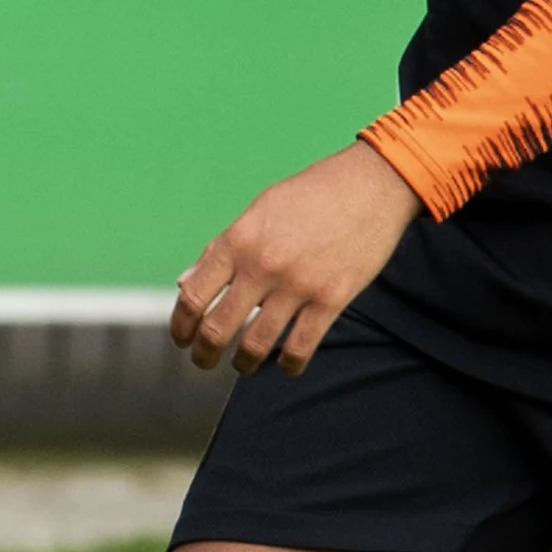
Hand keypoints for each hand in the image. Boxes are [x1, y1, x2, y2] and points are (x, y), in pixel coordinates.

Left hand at [170, 141, 423, 374]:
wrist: (369, 186)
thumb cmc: (310, 195)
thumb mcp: (256, 212)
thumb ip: (220, 251)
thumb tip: (185, 283)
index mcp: (237, 241)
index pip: (194, 295)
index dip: (181, 325)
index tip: (181, 337)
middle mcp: (261, 266)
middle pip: (219, 327)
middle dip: (205, 352)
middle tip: (203, 360)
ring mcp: (297, 285)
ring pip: (257, 344)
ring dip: (244, 363)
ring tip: (242, 366)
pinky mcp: (332, 299)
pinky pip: (302, 346)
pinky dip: (289, 364)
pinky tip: (286, 365)